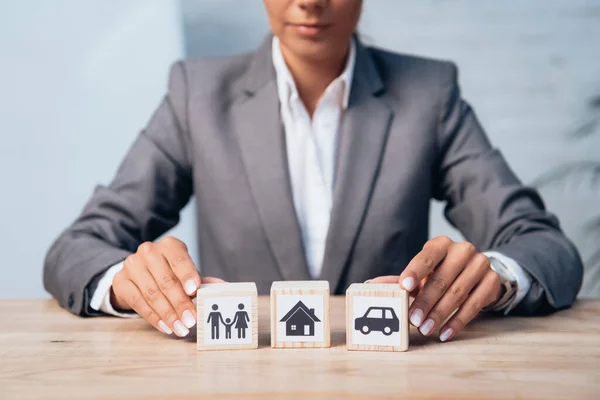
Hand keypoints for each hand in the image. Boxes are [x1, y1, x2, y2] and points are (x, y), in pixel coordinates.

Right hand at [111, 236, 224, 336]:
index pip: (179, 259)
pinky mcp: (121, 281)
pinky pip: (138, 302)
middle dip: (180, 303)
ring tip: (181, 328)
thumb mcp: (185, 272)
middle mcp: (149, 251)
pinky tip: (165, 327)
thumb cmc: (168, 272)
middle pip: (166, 280)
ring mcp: (132, 265)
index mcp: (169, 245)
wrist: (138, 273)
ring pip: (152, 293)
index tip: (194, 290)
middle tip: (191, 320)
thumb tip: (221, 287)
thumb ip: (201, 280)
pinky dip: (153, 317)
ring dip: (168, 314)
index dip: (187, 274)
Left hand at [368, 236, 502, 341]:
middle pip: (441, 279)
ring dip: (439, 314)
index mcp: (441, 244)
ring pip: (457, 293)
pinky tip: (445, 333)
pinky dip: (458, 321)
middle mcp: (462, 250)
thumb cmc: (442, 271)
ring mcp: (480, 264)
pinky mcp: (492, 281)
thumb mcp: (422, 272)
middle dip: (425, 302)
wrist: (477, 271)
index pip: (426, 257)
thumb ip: (399, 279)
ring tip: (425, 329)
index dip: (414, 272)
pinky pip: (474, 305)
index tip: (404, 287)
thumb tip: (371, 286)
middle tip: (413, 320)